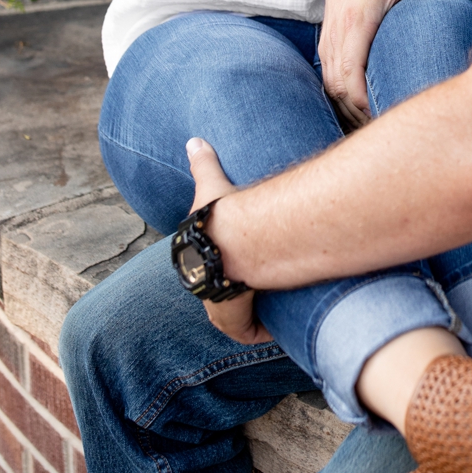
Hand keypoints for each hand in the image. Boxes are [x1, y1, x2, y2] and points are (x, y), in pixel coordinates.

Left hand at [184, 139, 272, 344]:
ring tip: (273, 309)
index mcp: (195, 258)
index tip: (237, 270)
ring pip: (235, 318)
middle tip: (259, 292)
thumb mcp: (210, 187)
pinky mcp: (235, 319)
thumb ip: (203, 165)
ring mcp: (218, 306)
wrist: (232, 242)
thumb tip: (194, 140)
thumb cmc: (221, 217)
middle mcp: (203, 285)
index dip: (220, 271)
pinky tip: (277, 328)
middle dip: (236, 299)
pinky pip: (249, 332)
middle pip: (218, 299)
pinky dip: (261, 332)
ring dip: (250, 317)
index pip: (203, 269)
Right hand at [319, 0, 467, 128]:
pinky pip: (327, 81)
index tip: (379, 111)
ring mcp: (328, 43)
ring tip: (376, 125)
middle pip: (337, 85)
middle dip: (356, 110)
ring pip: (330, 87)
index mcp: (356, 22)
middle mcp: (338, 35)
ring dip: (348, 109)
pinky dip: (341, 100)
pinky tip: (361, 113)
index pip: (350, 67)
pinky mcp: (325, 48)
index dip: (360, 95)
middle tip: (385, 127)